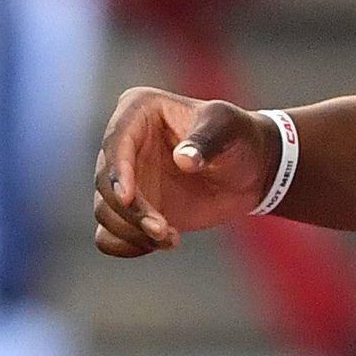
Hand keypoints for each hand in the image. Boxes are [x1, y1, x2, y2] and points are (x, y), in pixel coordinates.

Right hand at [93, 88, 279, 257]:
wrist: (250, 170)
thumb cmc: (238, 137)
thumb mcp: (229, 128)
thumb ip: (207, 140)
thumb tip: (183, 160)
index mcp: (138, 110)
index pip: (116, 142)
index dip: (118, 171)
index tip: (127, 197)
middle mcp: (124, 144)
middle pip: (106, 182)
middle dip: (131, 212)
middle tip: (164, 231)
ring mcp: (126, 178)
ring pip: (105, 212)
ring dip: (133, 232)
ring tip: (171, 238)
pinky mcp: (132, 210)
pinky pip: (110, 235)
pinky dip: (128, 245)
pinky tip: (162, 243)